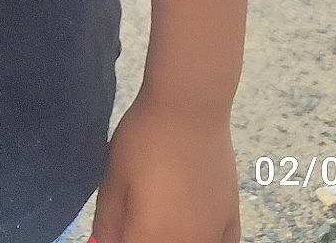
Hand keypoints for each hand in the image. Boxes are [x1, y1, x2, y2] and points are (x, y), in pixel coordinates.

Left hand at [92, 94, 239, 242]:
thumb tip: (103, 242)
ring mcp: (213, 235)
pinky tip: (198, 228)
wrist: (190, 107)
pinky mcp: (231, 218)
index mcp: (151, 238)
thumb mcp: (113, 179)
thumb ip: (107, 221)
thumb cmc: (145, 140)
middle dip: (144, 236)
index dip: (121, 238)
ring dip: (175, 239)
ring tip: (163, 217)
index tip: (118, 227)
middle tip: (138, 215)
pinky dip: (208, 240)